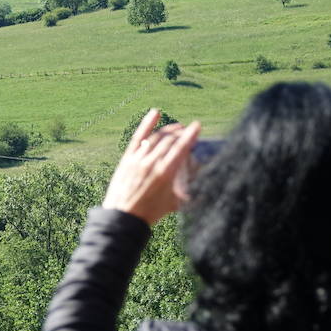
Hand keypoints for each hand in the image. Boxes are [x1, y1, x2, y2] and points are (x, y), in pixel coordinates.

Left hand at [103, 108, 200, 225]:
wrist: (124, 217)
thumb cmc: (151, 213)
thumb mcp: (174, 203)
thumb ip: (190, 194)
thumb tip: (206, 190)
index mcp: (166, 173)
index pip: (181, 148)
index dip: (190, 135)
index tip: (198, 126)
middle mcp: (152, 163)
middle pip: (169, 140)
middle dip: (180, 133)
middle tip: (187, 131)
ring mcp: (139, 159)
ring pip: (156, 137)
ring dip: (168, 130)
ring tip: (177, 128)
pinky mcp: (128, 158)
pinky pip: (138, 137)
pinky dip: (146, 124)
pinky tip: (155, 113)